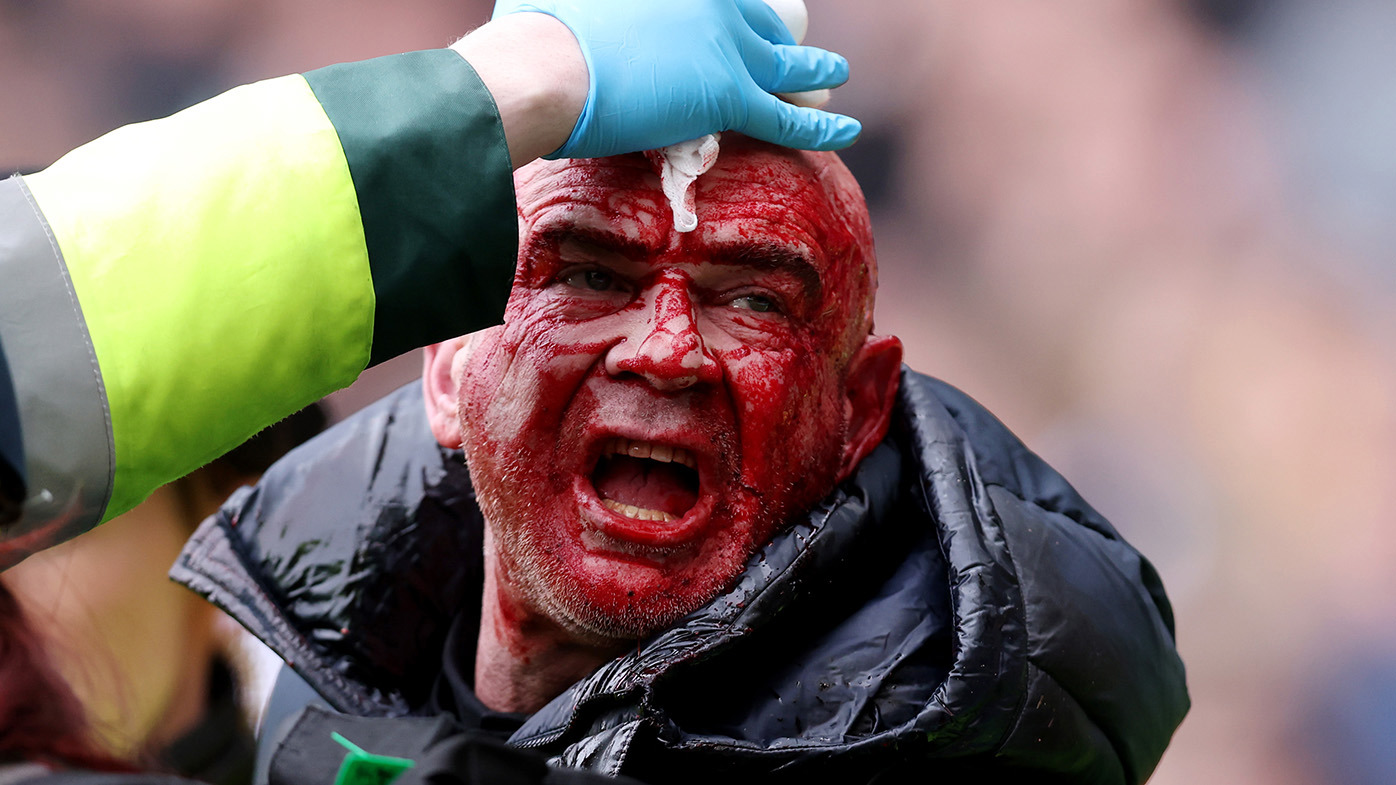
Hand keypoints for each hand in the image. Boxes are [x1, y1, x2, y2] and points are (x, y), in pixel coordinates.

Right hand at [491, 0, 859, 157]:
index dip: (732, 16)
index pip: (723, 0)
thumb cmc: (532, 33)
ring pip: (785, 62)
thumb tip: (552, 7)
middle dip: (773, 37)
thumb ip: (577, 4)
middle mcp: (710, 2)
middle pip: (758, 21)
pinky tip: (846, 129)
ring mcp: (724, 44)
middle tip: (783, 52)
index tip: (732, 28)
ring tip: (834, 72)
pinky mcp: (729, 93)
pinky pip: (788, 114)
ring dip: (815, 68)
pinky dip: (821, 125)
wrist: (543, 65)